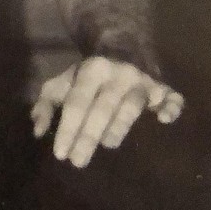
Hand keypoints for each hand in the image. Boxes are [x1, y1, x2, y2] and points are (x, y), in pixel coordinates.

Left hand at [30, 57, 184, 168]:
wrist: (122, 47)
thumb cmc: (87, 77)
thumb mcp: (62, 84)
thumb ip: (47, 105)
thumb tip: (39, 132)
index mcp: (91, 70)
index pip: (77, 102)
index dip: (68, 129)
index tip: (60, 155)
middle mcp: (118, 73)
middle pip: (103, 107)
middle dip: (89, 136)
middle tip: (78, 162)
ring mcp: (142, 80)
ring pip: (133, 105)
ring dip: (120, 126)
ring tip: (108, 145)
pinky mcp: (162, 87)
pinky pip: (171, 97)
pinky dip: (171, 107)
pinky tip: (163, 119)